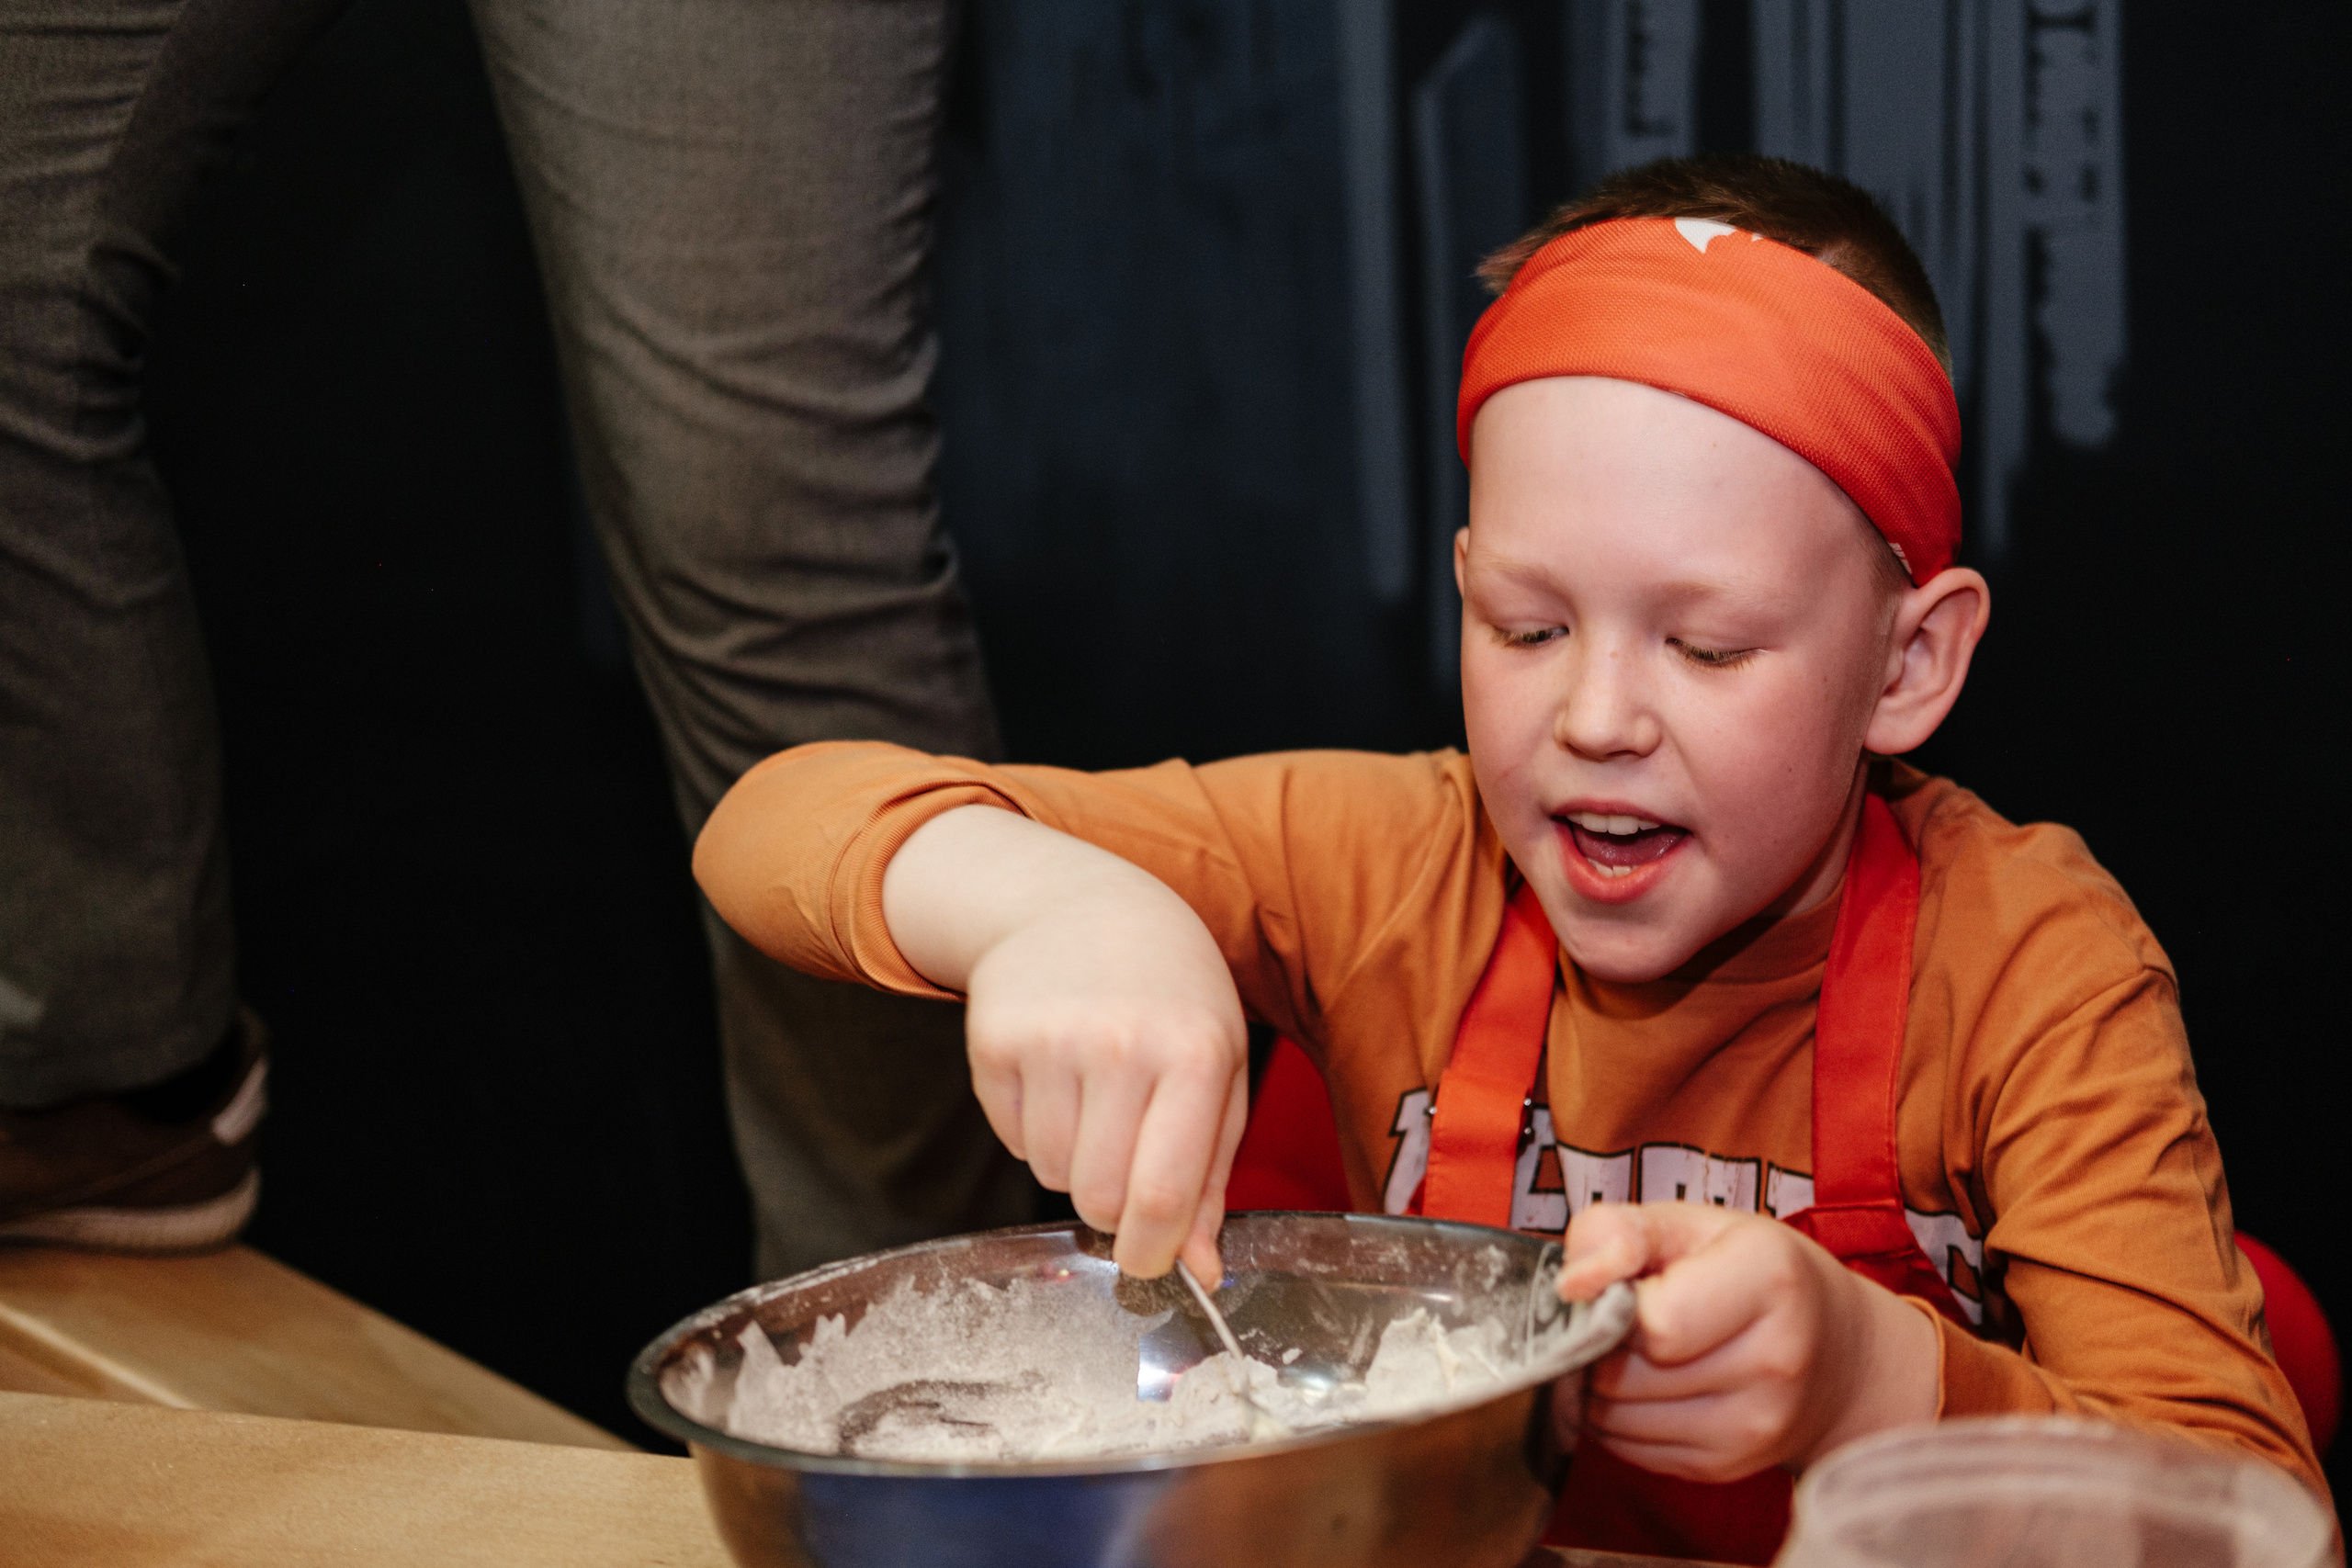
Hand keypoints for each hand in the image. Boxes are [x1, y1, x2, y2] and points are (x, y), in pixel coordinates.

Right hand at [883, 807, 1248, 1281]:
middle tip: (1128, 1158)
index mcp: (1192, 1052)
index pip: (1160, 1192)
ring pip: (1052, 1175)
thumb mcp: (1216, 1070)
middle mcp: (1119, 1044)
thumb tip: (1202, 1271)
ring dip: (1075, 1161)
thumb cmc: (1168, 996)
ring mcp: (1049, 1040)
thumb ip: (1211, 1177)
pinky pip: (1014, 1141)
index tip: (1153, 1262)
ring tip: (1096, 1098)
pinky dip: (1037, 1130)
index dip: (1154, 1251)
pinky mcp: (993, 1042)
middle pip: (1099, 1199)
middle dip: (1115, 1205)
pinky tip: (1059, 1076)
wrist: (1080, 904)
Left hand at [1552, 1202, 1937, 1480]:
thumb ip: (1619, 1232)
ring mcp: (1755, 1426)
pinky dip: (1615, 1418)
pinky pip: (1629, 1449)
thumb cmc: (1754, 1271)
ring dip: (1596, 1384)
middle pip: (1627, 1375)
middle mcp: (1773, 1360)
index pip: (1656, 1322)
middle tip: (1610, 1318)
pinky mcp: (1728, 1467)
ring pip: (1617, 1418)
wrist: (1838, 1351)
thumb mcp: (1693, 1224)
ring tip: (1624, 1349)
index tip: (1620, 1287)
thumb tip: (1571, 1283)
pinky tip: (1640, 1385)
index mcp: (1769, 1280)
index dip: (1613, 1304)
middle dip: (1596, 1345)